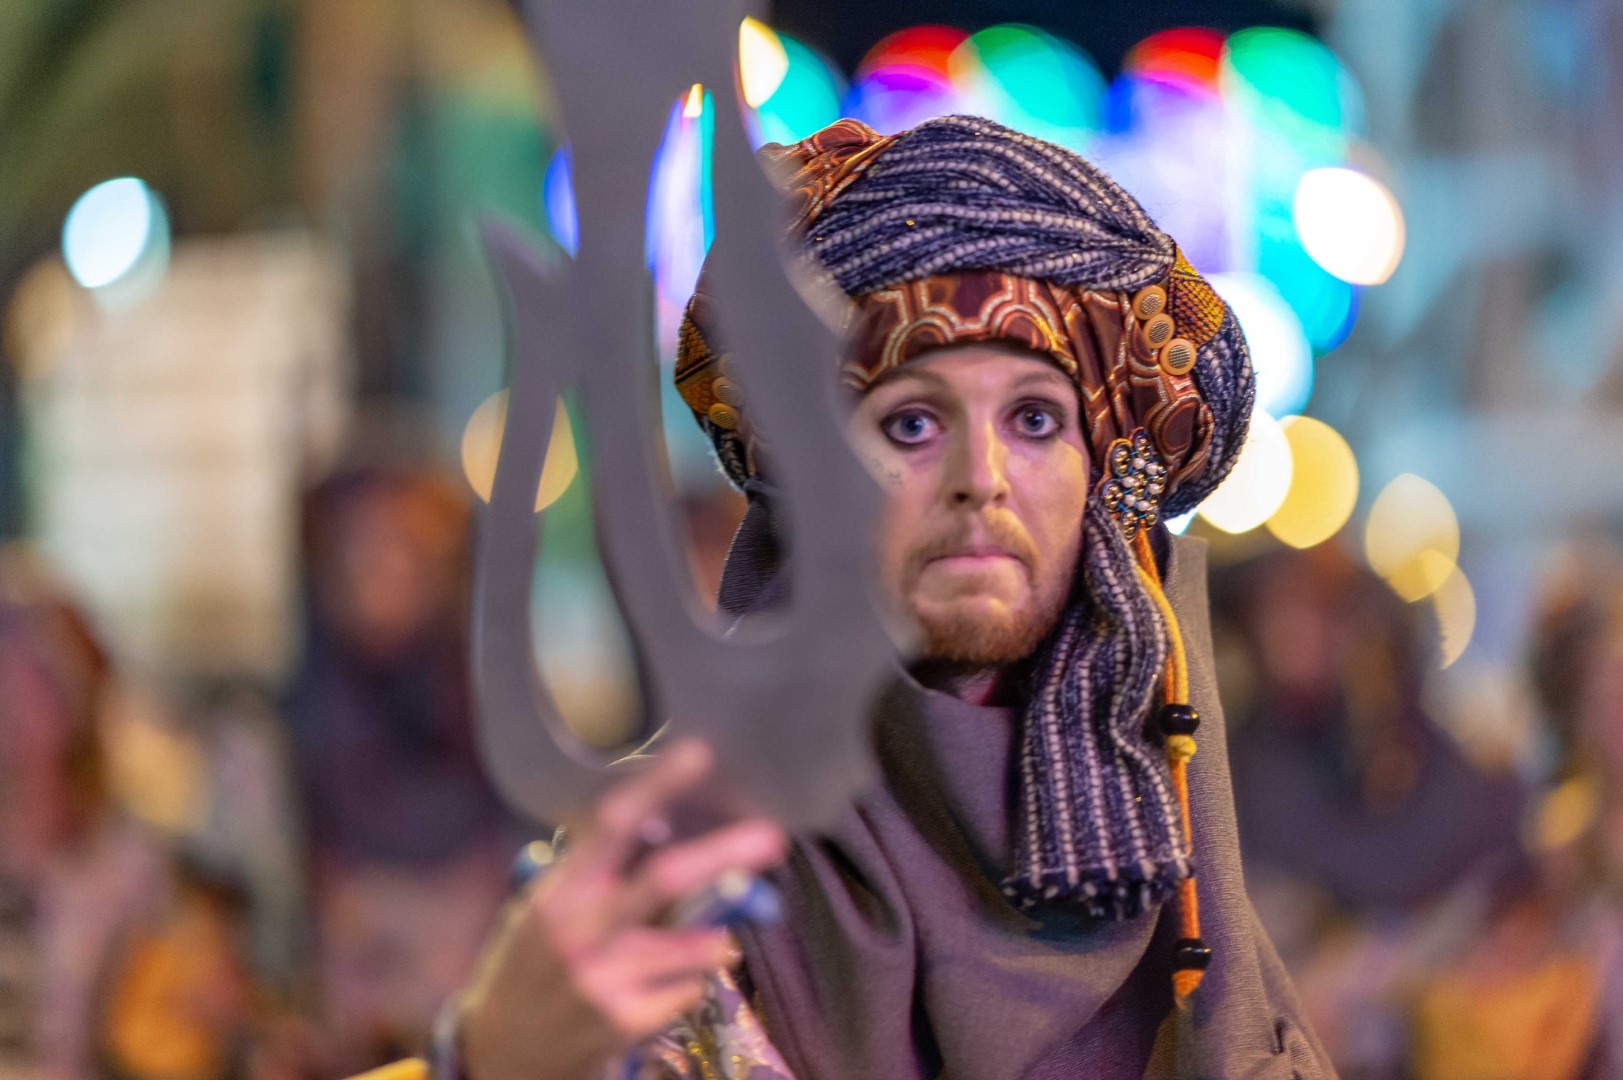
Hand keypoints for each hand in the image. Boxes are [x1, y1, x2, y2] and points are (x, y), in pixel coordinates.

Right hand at [459, 740, 786, 1079]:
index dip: (657, 786)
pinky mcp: (624, 1023)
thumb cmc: (536, 966)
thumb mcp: (550, 910)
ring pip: (694, 946)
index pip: (612, 825)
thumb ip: (598, 874)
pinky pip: (689, 989)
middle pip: (663, 881)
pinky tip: (658, 990)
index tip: (699, 754)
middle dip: (722, 856)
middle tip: (771, 838)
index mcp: (561, 891)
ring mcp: (603, 980)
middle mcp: (579, 931)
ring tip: (709, 940)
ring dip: (713, 940)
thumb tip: (665, 829)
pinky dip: (688, 982)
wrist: (502, 1053)